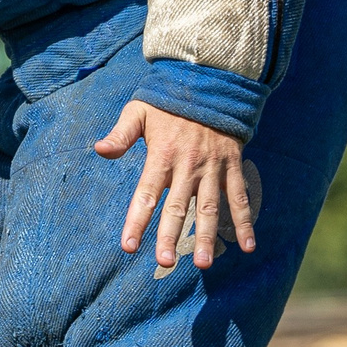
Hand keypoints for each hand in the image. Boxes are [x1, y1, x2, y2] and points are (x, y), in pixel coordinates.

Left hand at [94, 101, 255, 269]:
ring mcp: (213, 167)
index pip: (146, 193)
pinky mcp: (232, 165)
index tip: (128, 246)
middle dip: (170, 235)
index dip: (137, 220)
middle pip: (178, 206)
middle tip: (164, 262)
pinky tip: (247, 246)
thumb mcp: (139, 111)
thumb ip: (121, 134)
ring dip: (206, 236)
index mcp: (162, 155)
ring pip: (210, 206)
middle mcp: (188, 165)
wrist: (211, 82)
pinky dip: (245, 221)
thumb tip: (99, 150)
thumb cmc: (168, 102)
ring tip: (202, 263)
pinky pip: (240, 196)